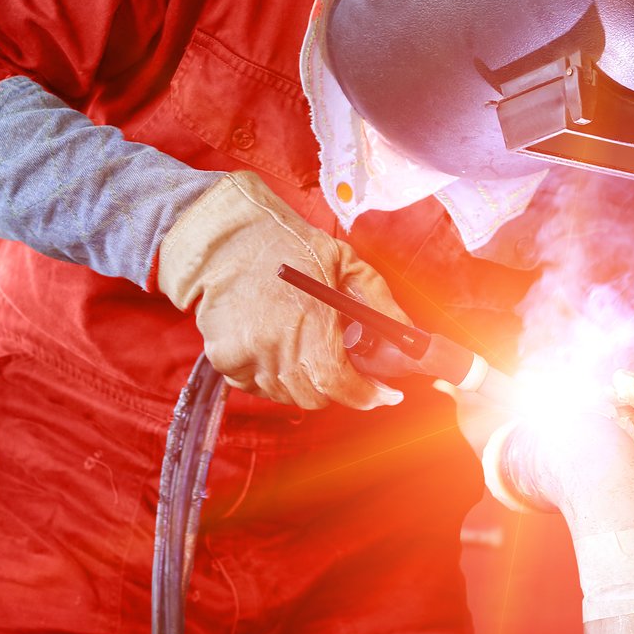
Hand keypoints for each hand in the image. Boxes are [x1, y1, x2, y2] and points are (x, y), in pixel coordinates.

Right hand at [158, 172, 422, 408]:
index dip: (367, 395)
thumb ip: (380, 303)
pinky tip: (279, 352)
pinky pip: (255, 386)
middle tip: (347, 370)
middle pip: (315, 397)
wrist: (228, 236)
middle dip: (339, 388)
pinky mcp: (225, 358)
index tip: (384, 395)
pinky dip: (271, 378)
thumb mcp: (347, 264)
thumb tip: (408, 334)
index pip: (341, 384)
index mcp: (311, 325)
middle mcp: (277, 347)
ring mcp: (247, 356)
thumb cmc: (290, 245)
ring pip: (286, 395)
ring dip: (304, 383)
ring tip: (309, 353)